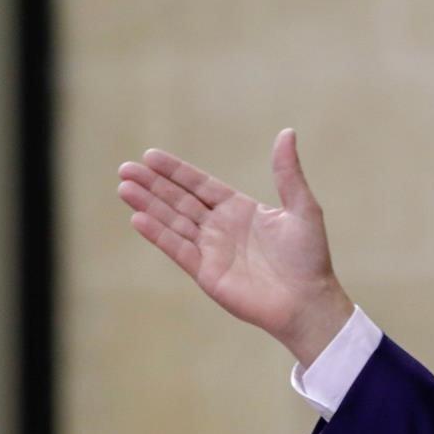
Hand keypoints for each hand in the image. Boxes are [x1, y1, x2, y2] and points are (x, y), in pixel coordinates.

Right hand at [117, 128, 352, 365]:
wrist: (308, 301)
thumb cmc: (309, 257)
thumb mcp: (302, 208)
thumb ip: (288, 173)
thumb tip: (287, 132)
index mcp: (241, 210)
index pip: (201, 185)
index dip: (176, 171)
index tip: (151, 155)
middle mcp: (221, 228)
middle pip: (180, 201)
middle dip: (153, 184)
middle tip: (126, 167)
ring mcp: (211, 251)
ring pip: (173, 222)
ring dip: (148, 205)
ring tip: (124, 187)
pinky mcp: (206, 273)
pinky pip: (177, 249)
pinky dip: (158, 234)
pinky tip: (137, 218)